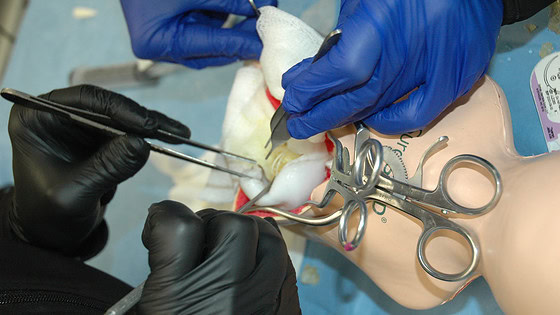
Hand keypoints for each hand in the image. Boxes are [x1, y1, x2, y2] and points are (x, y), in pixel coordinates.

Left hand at [6, 85, 189, 257]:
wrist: (51, 234)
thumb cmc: (49, 215)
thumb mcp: (76, 194)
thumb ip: (107, 168)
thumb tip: (142, 144)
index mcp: (36, 118)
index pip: (83, 100)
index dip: (119, 108)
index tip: (147, 125)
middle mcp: (58, 114)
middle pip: (108, 106)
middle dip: (142, 118)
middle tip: (173, 131)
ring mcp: (81, 125)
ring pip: (123, 116)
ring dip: (153, 125)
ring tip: (181, 135)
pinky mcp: (99, 138)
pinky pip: (129, 131)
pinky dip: (151, 136)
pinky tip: (173, 139)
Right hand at [120, 0, 277, 68]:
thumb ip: (224, 0)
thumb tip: (257, 7)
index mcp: (158, 42)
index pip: (211, 45)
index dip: (242, 42)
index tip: (266, 41)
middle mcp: (163, 47)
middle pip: (213, 50)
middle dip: (241, 35)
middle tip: (267, 25)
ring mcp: (169, 38)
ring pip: (213, 41)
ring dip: (236, 28)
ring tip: (259, 13)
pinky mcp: (176, 28)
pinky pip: (206, 29)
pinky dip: (223, 19)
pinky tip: (242, 11)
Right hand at [139, 201, 300, 313]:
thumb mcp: (154, 310)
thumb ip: (161, 272)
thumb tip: (165, 228)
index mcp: (180, 302)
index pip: (179, 228)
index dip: (164, 217)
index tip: (159, 223)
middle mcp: (229, 298)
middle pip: (232, 226)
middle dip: (211, 225)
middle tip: (198, 242)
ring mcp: (267, 303)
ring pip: (267, 237)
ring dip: (244, 235)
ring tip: (227, 251)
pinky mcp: (290, 311)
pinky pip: (284, 263)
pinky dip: (267, 255)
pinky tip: (250, 270)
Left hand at [281, 0, 502, 137]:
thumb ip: (343, 35)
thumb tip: (317, 71)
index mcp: (386, 21)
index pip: (342, 69)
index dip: (315, 89)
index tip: (293, 99)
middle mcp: (413, 48)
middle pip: (359, 95)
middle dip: (321, 113)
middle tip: (297, 125)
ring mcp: (440, 67)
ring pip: (382, 106)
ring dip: (346, 118)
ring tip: (320, 124)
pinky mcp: (460, 77)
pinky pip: (420, 113)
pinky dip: (392, 121)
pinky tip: (371, 121)